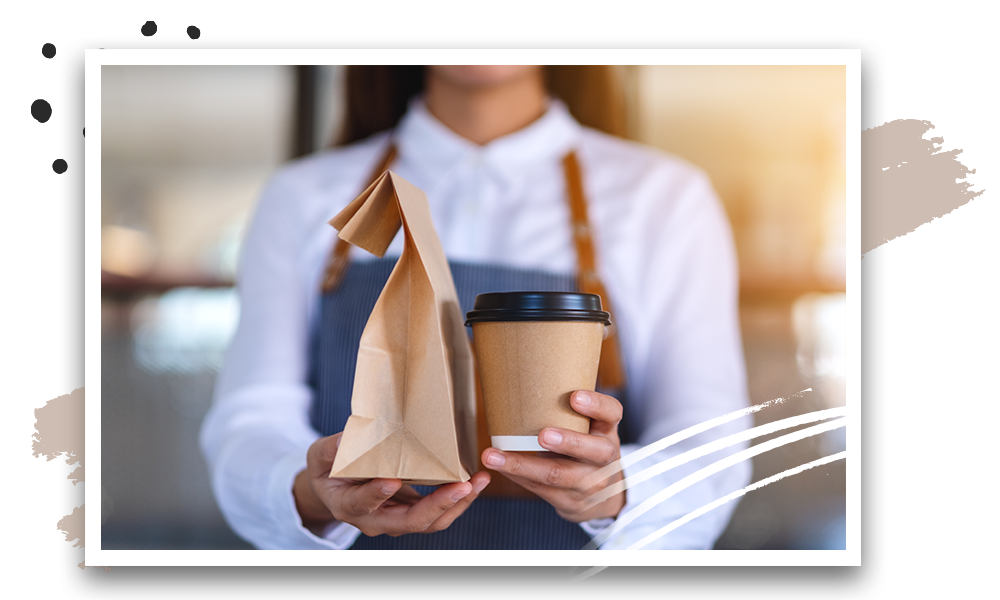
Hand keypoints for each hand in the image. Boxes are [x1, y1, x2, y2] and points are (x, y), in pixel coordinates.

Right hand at [294, 432, 490, 536]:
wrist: (336, 490)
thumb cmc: (328, 469)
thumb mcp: (320, 455)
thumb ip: (332, 449)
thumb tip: (346, 438)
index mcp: (347, 505)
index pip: (362, 504)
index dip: (376, 494)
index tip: (391, 480)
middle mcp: (374, 520)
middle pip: (408, 522)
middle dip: (437, 505)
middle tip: (461, 486)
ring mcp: (395, 520)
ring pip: (429, 522)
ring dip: (457, 504)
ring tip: (478, 482)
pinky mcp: (412, 513)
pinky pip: (438, 513)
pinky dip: (458, 500)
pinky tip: (475, 482)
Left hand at [480, 390, 625, 522]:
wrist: (601, 493)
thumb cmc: (585, 446)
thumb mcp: (590, 427)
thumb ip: (570, 410)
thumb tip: (524, 376)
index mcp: (607, 430)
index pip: (611, 413)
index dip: (596, 405)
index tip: (575, 396)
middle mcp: (604, 457)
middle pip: (593, 450)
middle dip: (568, 442)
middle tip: (542, 435)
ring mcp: (589, 482)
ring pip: (558, 475)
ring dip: (523, 465)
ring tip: (493, 456)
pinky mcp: (570, 500)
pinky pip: (540, 488)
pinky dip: (517, 475)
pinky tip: (498, 466)